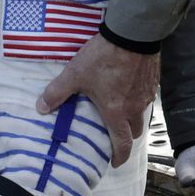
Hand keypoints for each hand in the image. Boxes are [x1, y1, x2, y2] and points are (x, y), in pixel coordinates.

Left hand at [36, 38, 159, 166]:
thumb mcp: (74, 74)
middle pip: (134, 131)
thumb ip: (57, 92)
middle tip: (114, 135)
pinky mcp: (153, 80)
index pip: (122, 143)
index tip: (114, 162)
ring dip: (132, 118)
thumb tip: (40, 108)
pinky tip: (128, 89)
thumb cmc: (103, 57)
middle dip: (126, 137)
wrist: (133, 33)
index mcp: (116, 112)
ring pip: (142, 114)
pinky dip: (138, 99)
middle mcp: (135, 107)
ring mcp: (147, 94)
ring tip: (120, 112)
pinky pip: (147, 97)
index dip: (119, 156)